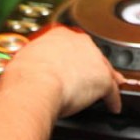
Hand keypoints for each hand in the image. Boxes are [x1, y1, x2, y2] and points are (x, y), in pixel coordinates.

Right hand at [1, 26, 125, 116]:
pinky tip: (113, 105)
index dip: (72, 55)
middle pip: (91, 54)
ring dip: (106, 79)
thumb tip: (28, 66)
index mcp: (59, 34)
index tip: (70, 62)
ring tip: (109, 87)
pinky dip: (113, 99)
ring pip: (104, 69)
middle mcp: (79, 42)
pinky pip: (112, 91)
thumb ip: (34, 58)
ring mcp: (94, 60)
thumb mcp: (25, 57)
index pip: (71, 43)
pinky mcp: (103, 79)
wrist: (36, 84)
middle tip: (86, 76)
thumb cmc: (25, 74)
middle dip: (90, 65)